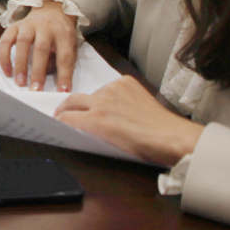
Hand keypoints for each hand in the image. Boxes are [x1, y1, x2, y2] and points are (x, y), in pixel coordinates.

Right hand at [0, 2, 79, 91]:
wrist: (52, 10)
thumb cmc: (61, 34)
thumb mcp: (70, 45)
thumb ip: (63, 61)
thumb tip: (55, 82)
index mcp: (64, 33)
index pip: (65, 55)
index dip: (64, 74)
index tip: (63, 91)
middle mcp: (45, 27)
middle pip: (41, 48)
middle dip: (38, 71)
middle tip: (36, 89)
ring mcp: (28, 25)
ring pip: (22, 43)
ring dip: (20, 64)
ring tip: (20, 82)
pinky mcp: (14, 26)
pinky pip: (6, 41)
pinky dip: (4, 56)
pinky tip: (7, 71)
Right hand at [56, 76, 204, 166]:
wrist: (171, 137)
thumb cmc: (144, 148)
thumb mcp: (110, 147)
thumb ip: (90, 134)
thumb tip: (79, 127)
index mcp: (96, 120)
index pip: (66, 117)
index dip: (60, 121)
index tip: (58, 122)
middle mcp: (102, 101)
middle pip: (72, 100)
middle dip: (65, 107)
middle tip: (64, 113)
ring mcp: (114, 89)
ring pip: (93, 93)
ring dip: (93, 101)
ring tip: (104, 113)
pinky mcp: (126, 82)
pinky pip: (110, 86)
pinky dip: (111, 94)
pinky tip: (120, 105)